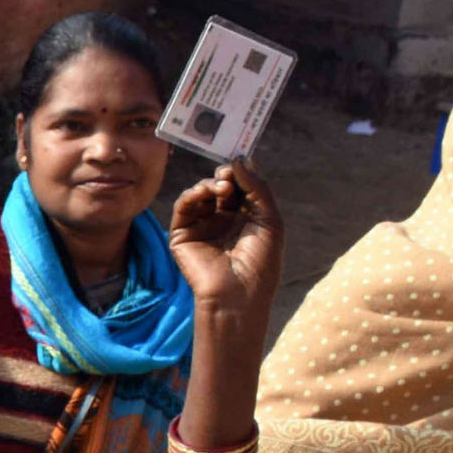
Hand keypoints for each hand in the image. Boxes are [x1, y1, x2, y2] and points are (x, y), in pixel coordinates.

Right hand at [168, 162, 283, 320]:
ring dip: (210, 183)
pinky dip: (192, 194)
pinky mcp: (182, 234)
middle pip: (221, 185)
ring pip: (201, 192)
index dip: (241, 172)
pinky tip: (205, 193)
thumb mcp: (270, 220)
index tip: (242, 159)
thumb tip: (240, 159)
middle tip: (229, 172)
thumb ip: (258, 188)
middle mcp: (223, 220)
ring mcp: (202, 226)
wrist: (238, 294)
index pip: (241, 186)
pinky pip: (183, 206)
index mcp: (246, 219)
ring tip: (222, 187)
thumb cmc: (260, 263)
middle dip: (226, 175)